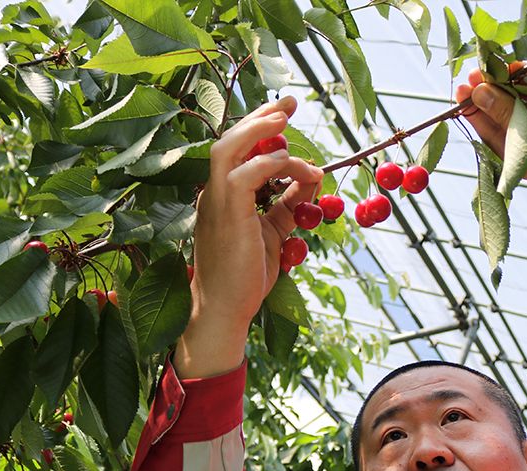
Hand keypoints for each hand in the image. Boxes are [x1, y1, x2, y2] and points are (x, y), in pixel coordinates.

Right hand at [176, 95, 322, 377]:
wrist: (225, 311)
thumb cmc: (246, 277)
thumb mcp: (274, 233)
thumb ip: (288, 206)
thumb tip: (311, 182)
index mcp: (223, 195)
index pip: (238, 150)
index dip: (260, 126)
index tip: (286, 112)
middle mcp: (214, 193)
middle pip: (229, 140)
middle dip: (260, 117)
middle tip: (290, 103)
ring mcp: (216, 204)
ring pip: (228, 150)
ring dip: (258, 131)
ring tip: (286, 120)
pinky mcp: (227, 218)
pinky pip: (243, 177)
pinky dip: (267, 164)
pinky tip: (289, 165)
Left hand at [455, 65, 526, 198]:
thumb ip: (506, 116)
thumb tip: (477, 93)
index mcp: (518, 155)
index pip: (488, 130)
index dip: (474, 110)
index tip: (461, 91)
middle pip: (501, 109)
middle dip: (488, 91)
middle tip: (474, 72)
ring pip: (519, 94)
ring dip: (506, 80)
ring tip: (491, 64)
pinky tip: (516, 65)